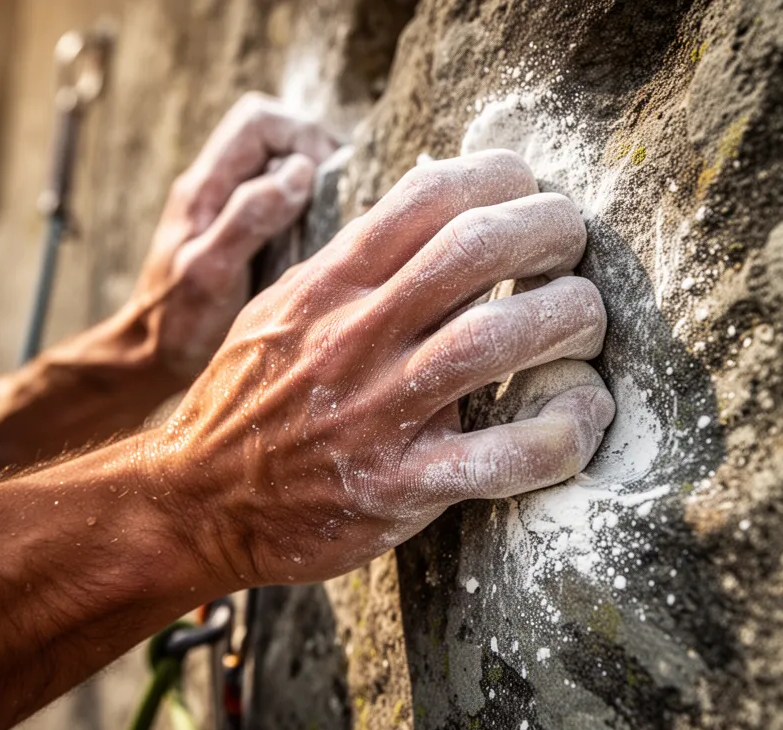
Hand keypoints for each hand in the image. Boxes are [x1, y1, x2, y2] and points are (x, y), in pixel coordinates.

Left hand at [123, 92, 337, 378]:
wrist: (150, 356)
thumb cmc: (176, 323)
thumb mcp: (210, 272)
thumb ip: (248, 218)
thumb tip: (298, 171)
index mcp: (203, 188)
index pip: (257, 122)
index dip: (301, 134)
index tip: (327, 176)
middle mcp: (213, 187)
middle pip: (270, 133)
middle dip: (312, 150)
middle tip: (339, 191)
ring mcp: (224, 207)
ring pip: (275, 163)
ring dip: (310, 179)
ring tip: (334, 212)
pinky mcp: (237, 231)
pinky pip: (275, 197)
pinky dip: (304, 205)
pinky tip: (317, 237)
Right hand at [144, 150, 614, 586]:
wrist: (197, 501)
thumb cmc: (247, 400)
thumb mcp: (279, 309)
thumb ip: (347, 264)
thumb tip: (425, 214)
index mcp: (328, 286)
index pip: (427, 195)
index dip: (501, 176)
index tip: (529, 189)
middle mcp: (354, 336)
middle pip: (476, 248)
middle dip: (551, 230)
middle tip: (573, 246)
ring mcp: (377, 412)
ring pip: (498, 338)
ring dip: (569, 318)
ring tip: (586, 321)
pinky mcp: (399, 486)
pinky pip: (501, 457)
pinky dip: (562, 433)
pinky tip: (583, 417)